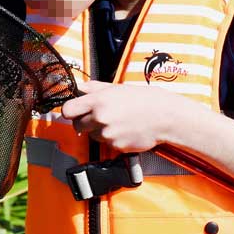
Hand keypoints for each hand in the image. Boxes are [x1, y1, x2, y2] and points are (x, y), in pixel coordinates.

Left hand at [60, 80, 193, 151]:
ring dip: (99, 131)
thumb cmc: (143, 99)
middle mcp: (100, 118)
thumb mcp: (116, 87)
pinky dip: (112, 139)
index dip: (70, 111)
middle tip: (97, 117)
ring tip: (116, 122)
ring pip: (92, 136)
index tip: (74, 111)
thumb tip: (78, 87)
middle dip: (83, 122)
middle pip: (76, 126)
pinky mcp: (116, 146)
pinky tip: (124, 130)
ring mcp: (107, 134)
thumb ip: (94, 88)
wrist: (165, 116)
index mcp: (97, 100)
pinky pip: (106, 144)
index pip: (67, 110)